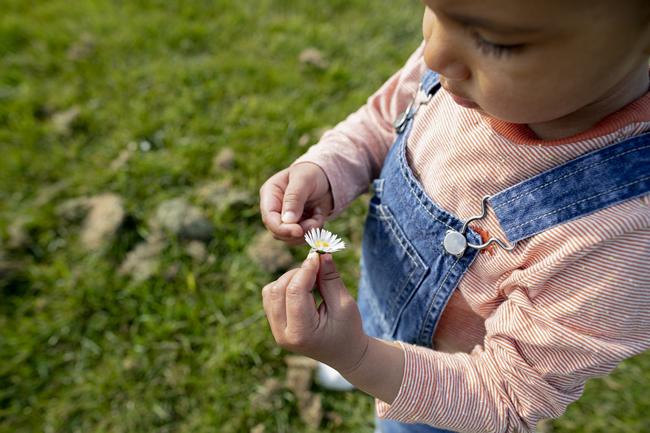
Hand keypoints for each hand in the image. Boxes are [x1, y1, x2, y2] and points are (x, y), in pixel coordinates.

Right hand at [259, 162, 333, 244]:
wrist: (327, 179)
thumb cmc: (313, 173)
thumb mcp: (303, 180)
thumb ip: (294, 199)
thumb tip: (287, 221)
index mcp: (270, 194)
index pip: (269, 218)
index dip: (281, 228)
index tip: (299, 231)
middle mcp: (274, 209)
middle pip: (278, 232)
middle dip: (298, 231)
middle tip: (315, 222)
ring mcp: (285, 219)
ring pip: (290, 238)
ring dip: (308, 232)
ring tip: (318, 216)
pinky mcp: (296, 226)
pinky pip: (302, 238)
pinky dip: (314, 231)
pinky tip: (319, 217)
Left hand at [262, 252, 368, 372]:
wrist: (344, 353)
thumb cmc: (348, 330)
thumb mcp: (344, 304)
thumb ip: (330, 279)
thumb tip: (321, 254)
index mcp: (301, 333)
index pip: (295, 292)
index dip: (306, 269)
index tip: (318, 255)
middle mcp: (283, 334)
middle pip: (278, 289)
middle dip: (297, 273)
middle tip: (317, 268)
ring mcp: (276, 331)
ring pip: (270, 291)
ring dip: (289, 279)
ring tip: (311, 281)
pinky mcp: (275, 325)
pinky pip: (270, 297)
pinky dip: (284, 286)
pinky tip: (303, 289)